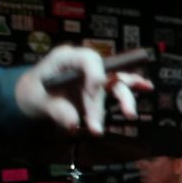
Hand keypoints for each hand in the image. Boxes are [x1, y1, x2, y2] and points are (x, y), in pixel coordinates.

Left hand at [14, 45, 152, 133]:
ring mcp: (95, 76)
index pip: (88, 59)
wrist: (34, 96)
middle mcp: (85, 65)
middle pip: (106, 75)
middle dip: (104, 101)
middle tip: (97, 124)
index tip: (93, 93)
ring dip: (123, 100)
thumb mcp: (38, 102)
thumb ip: (56, 111)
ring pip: (116, 84)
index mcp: (66, 58)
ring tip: (129, 114)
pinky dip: (134, 86)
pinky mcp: (101, 88)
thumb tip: (73, 124)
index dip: (95, 74)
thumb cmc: (34, 93)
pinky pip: (120, 85)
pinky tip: (147, 86)